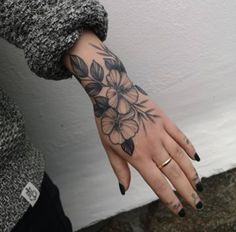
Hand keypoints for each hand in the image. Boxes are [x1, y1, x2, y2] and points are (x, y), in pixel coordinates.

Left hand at [63, 31, 202, 216]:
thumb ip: (119, 169)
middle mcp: (152, 147)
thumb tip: (124, 189)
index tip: (179, 210)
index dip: (169, 199)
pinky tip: (196, 158)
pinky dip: (189, 147)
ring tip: (199, 185)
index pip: (158, 183)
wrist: (113, 95)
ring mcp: (160, 133)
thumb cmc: (108, 122)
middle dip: (187, 191)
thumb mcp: (109, 148)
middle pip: (174, 173)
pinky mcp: (164, 120)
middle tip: (197, 203)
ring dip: (191, 173)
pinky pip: (180, 136)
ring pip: (181, 157)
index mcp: (137, 156)